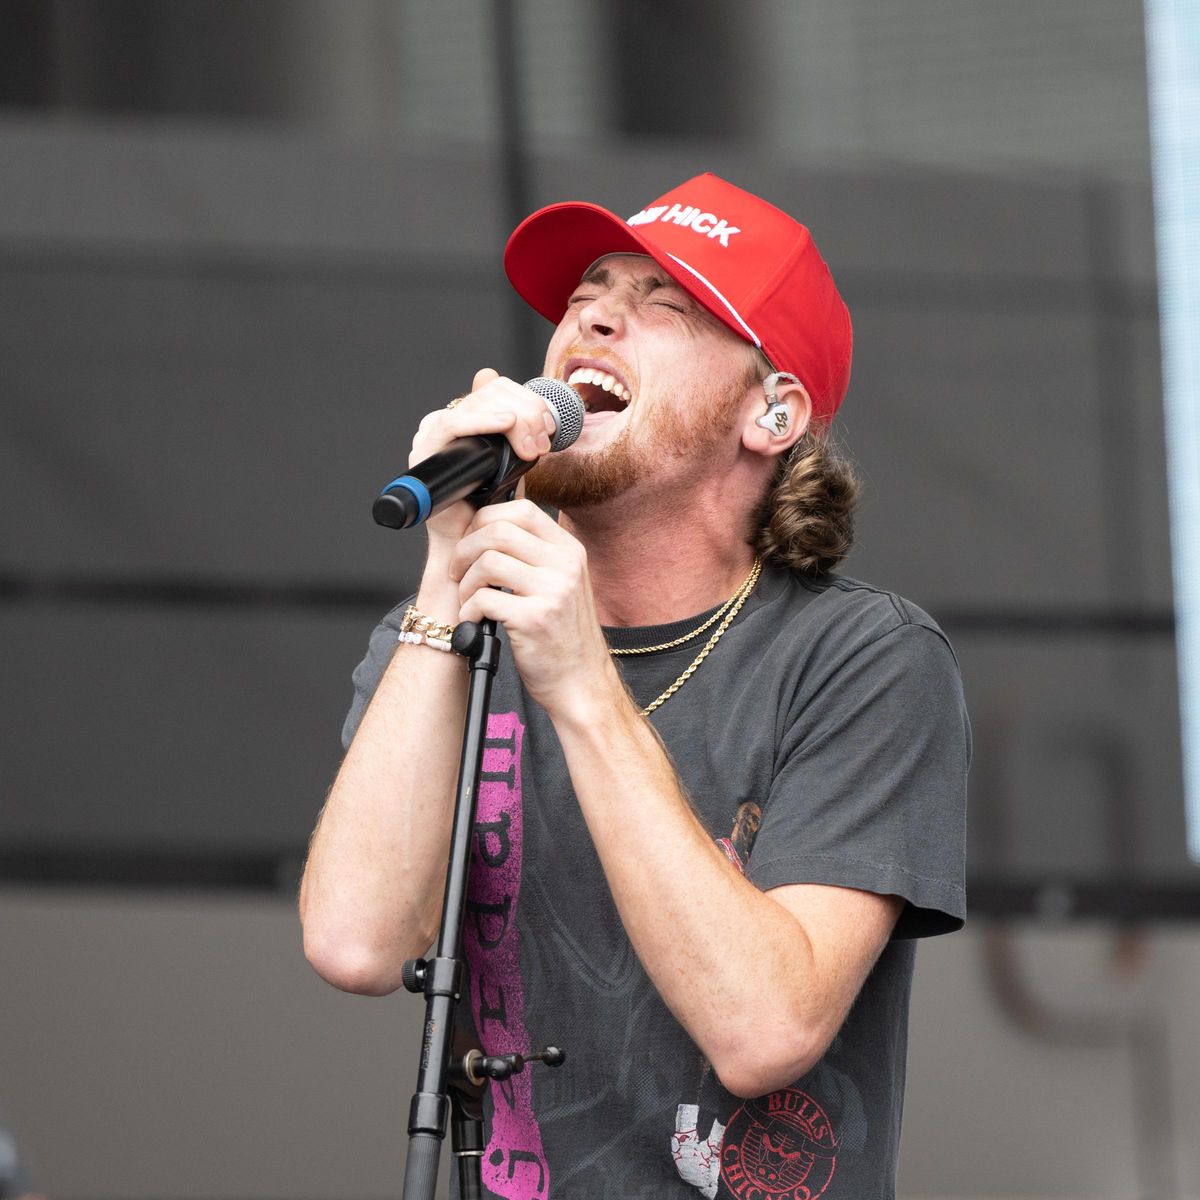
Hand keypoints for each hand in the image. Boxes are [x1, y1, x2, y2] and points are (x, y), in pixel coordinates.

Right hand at [410, 369, 558, 553]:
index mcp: (467, 418)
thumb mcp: (514, 460)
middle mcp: (446, 422)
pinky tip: (507, 424)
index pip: (496, 386)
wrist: (473, 542)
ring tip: (532, 446)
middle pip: (488, 392)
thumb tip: (506, 386)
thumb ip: (515, 426)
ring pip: (474, 403)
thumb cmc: (492, 505)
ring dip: (513, 418)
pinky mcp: (424, 452)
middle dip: (525, 411)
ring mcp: (432, 435)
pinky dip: (482, 420)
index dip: (527, 399)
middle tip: (544, 439)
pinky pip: (450, 424)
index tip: (550, 425)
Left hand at [449, 499, 619, 719]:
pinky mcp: (534, 619)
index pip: (521, 510)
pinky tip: (475, 621)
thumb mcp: (560, 583)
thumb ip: (534, 553)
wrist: (581, 683)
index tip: (472, 541)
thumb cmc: (563, 635)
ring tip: (469, 599)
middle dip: (465, 549)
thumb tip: (494, 521)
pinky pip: (483, 599)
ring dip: (465, 582)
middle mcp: (565, 565)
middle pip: (497, 530)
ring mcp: (552, 591)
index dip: (485, 519)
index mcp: (569, 550)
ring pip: (487, 562)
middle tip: (458, 571)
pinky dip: (468, 610)